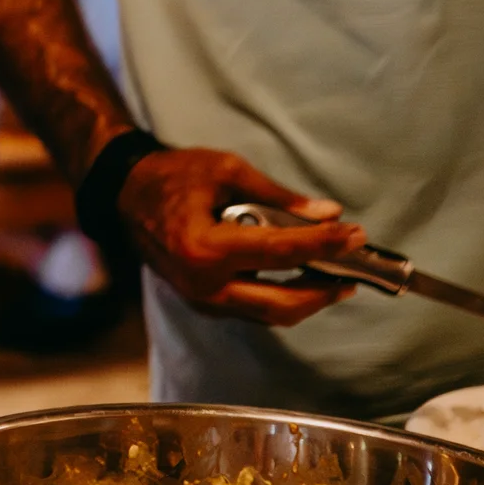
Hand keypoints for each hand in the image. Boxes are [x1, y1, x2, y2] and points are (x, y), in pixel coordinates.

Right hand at [116, 148, 366, 326]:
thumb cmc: (175, 176)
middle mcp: (204, 284)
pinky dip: (284, 296)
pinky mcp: (205, 303)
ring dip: (308, 298)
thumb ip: (278, 196)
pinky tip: (302, 278)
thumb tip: (328, 213)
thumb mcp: (227, 171)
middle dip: (324, 290)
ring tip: (336, 276)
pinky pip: (254, 309)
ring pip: (272, 314)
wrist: (127, 194)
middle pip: (283, 303)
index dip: (323, 244)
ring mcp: (203, 299)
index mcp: (205, 247)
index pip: (280, 252)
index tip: (356, 234)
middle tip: (353, 272)